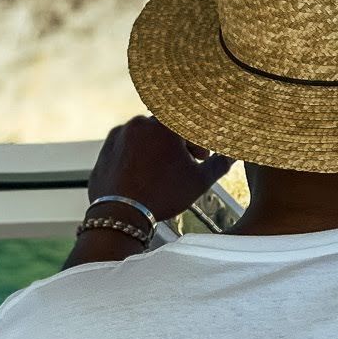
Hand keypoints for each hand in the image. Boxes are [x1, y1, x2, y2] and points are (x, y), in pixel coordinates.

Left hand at [87, 117, 230, 224]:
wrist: (120, 214)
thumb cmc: (162, 195)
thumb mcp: (200, 181)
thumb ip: (219, 164)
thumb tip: (232, 156)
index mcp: (164, 126)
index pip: (188, 124)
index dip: (197, 140)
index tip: (202, 156)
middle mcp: (139, 124)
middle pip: (165, 129)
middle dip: (178, 145)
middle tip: (185, 165)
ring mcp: (118, 136)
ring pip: (144, 137)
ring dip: (157, 149)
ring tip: (162, 172)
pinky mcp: (105, 150)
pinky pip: (126, 148)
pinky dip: (137, 157)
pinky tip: (143, 176)